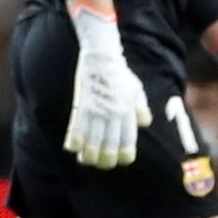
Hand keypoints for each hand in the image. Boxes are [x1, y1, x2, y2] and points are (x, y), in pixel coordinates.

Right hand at [64, 50, 151, 167]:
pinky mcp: (83, 105)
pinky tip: (72, 148)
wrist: (103, 56)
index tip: (120, 160)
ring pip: (93, 143)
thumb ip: (140, 107)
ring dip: (88, 156)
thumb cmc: (119, 72)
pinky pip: (77, 128)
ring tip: (85, 159)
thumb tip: (145, 123)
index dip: (124, 155)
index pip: (128, 142)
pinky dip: (74, 141)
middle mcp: (114, 115)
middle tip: (100, 162)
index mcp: (128, 113)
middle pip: (110, 148)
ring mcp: (98, 111)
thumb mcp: (136, 88)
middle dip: (105, 160)